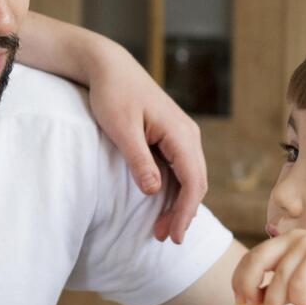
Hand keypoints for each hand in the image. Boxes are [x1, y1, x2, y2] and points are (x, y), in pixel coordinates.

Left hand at [85, 47, 207, 242]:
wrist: (109, 66)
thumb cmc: (112, 94)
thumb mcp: (121, 129)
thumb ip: (139, 160)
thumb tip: (154, 191)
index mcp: (180, 133)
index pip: (192, 181)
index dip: (184, 211)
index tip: (172, 235)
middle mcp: (188, 134)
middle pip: (196, 182)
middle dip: (183, 213)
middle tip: (164, 238)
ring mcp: (182, 134)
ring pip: (190, 176)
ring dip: (179, 203)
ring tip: (162, 228)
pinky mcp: (171, 135)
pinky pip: (180, 168)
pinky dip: (175, 189)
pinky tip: (163, 204)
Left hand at [233, 230, 305, 304]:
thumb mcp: (298, 285)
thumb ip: (276, 288)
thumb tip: (250, 300)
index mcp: (285, 241)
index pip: (252, 256)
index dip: (241, 278)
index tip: (239, 300)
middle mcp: (294, 238)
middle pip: (257, 260)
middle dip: (247, 285)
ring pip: (278, 277)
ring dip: (271, 303)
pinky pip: (298, 282)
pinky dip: (297, 297)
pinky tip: (304, 304)